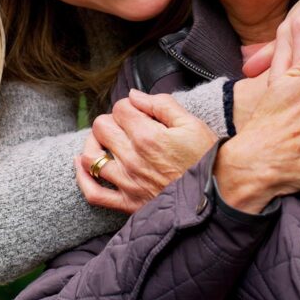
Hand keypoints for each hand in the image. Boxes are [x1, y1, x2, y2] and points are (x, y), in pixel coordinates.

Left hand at [77, 92, 216, 212]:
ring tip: (106, 140)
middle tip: (126, 124)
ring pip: (91, 157)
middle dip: (112, 120)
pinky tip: (83, 164)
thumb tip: (134, 96)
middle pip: (101, 127)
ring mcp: (127, 183)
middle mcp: (132, 159)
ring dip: (94, 143)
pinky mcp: (127, 203)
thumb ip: (161, 104)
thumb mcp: (191, 122)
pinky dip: (83, 178)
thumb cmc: (206, 158)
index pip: (120, 108)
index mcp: (148, 136)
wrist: (217, 197)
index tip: (140, 111)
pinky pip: (94, 194)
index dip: (129, 105)